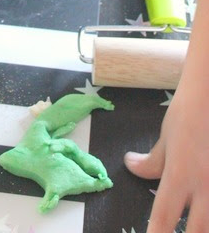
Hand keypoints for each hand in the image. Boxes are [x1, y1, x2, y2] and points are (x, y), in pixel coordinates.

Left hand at [124, 81, 208, 231]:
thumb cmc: (188, 113)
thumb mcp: (165, 137)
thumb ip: (152, 162)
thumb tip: (132, 167)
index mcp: (180, 174)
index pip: (165, 216)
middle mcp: (205, 184)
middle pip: (199, 229)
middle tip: (176, 232)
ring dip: (202, 223)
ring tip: (192, 222)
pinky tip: (205, 208)